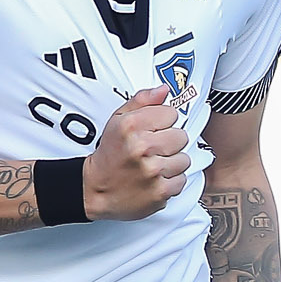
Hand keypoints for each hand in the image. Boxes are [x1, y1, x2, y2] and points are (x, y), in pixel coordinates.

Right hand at [83, 85, 189, 220]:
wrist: (95, 189)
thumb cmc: (109, 155)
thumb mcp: (118, 121)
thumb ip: (142, 101)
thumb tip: (164, 90)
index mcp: (131, 126)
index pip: (171, 113)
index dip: (163, 121)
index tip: (152, 130)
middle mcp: (141, 147)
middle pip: (181, 136)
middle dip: (169, 142)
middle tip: (153, 150)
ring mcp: (151, 171)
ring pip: (184, 160)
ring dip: (172, 163)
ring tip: (154, 165)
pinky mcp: (159, 191)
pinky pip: (181, 180)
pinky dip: (171, 181)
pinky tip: (156, 179)